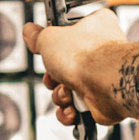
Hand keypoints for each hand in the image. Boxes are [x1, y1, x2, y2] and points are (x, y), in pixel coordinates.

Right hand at [24, 8, 127, 125]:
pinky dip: (70, 112)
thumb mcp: (50, 39)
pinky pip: (77, 109)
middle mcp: (100, 52)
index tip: (45, 48)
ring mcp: (101, 77)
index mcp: (94, 27)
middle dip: (53, 78)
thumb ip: (38, 37)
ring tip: (67, 93)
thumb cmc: (87, 56)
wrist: (108, 84)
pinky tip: (72, 109)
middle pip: (63, 67)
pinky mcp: (101, 100)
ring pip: (68, 90)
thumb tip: (30, 31)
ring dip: (60, 96)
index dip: (54, 44)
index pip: (69, 33)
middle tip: (54, 76)